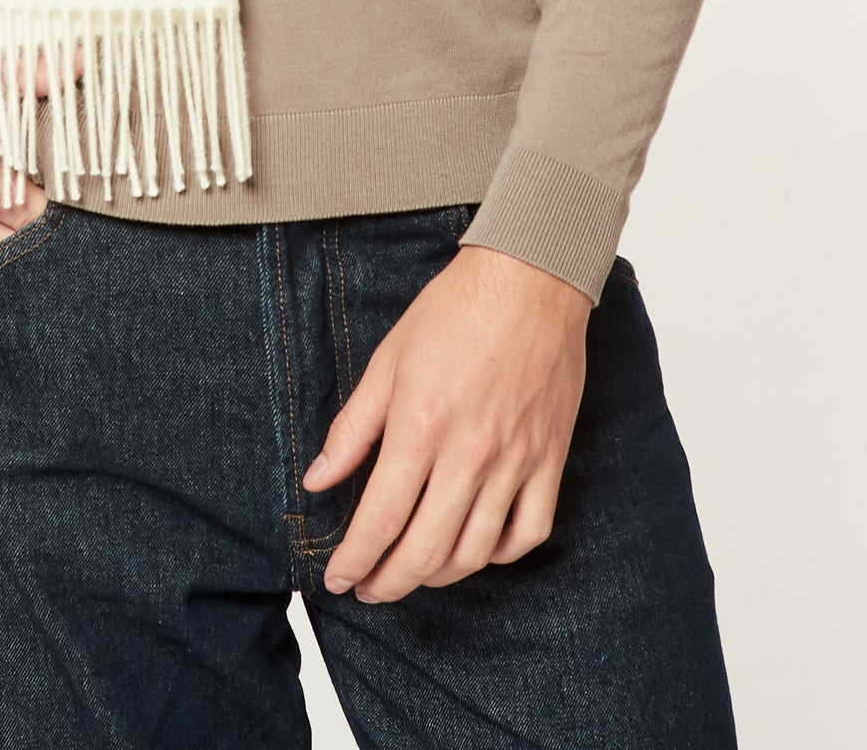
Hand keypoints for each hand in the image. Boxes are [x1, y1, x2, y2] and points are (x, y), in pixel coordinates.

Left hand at [302, 243, 590, 600]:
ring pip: (476, 552)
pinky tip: (478, 549)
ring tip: (414, 572)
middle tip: (368, 589)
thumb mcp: (388, 360)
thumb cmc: (455, 310)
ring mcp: (515, 460)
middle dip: (389, 582)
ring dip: (439, 575)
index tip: (337, 578)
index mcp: (421, 425)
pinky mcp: (550, 458)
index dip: (354, 559)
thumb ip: (352, 427)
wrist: (530, 279)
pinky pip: (529, 531)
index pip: (380, 518)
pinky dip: (501, 554)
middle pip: (425, 549)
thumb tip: (316, 479)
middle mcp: (469, 453)